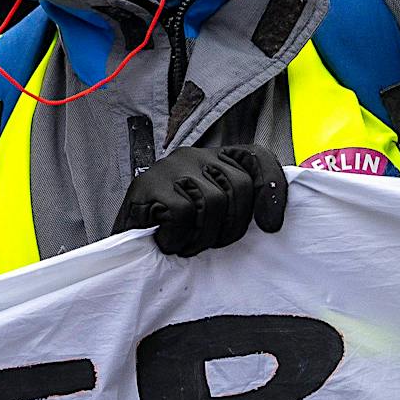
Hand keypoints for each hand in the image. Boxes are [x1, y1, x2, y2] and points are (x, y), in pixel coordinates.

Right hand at [114, 143, 287, 255]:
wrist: (125, 244)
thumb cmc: (173, 231)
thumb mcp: (212, 216)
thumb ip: (238, 207)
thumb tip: (273, 221)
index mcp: (214, 160)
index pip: (256, 157)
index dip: (272, 187)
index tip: (270, 226)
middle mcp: (194, 155)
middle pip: (240, 186)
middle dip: (232, 226)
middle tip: (210, 242)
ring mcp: (171, 167)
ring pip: (214, 201)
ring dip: (203, 236)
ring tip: (186, 242)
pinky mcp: (150, 184)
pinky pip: (183, 213)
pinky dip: (180, 237)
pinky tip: (168, 240)